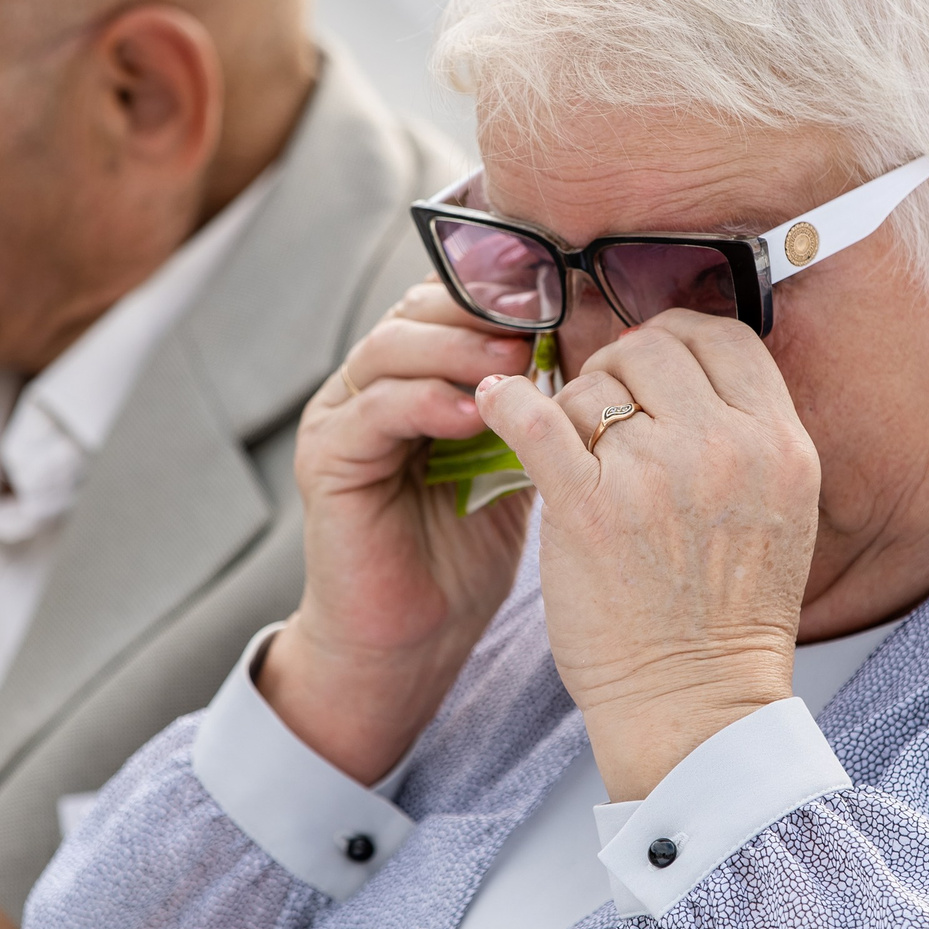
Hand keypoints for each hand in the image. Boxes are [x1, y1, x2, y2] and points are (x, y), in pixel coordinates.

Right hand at [257, 283, 536, 782]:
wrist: (412, 637)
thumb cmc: (467, 551)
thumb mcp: (517, 461)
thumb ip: (537, 405)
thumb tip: (604, 349)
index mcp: (418, 373)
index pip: (454, 302)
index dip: (506, 292)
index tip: (567, 296)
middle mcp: (372, 382)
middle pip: (419, 308)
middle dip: (483, 308)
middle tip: (543, 318)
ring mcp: (342, 415)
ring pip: (392, 347)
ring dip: (457, 348)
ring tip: (514, 361)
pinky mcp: (325, 458)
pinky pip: (372, 411)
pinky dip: (424, 402)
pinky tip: (472, 415)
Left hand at [475, 313, 817, 800]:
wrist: (696, 705)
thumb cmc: (729, 616)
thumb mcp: (781, 509)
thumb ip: (748, 432)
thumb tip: (688, 363)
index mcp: (780, 444)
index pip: (722, 337)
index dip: (677, 343)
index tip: (650, 374)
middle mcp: (726, 448)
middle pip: (653, 350)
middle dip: (619, 375)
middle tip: (603, 422)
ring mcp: (655, 475)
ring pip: (593, 386)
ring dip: (575, 413)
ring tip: (580, 467)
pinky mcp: (589, 509)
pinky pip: (536, 419)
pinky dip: (506, 402)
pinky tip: (494, 401)